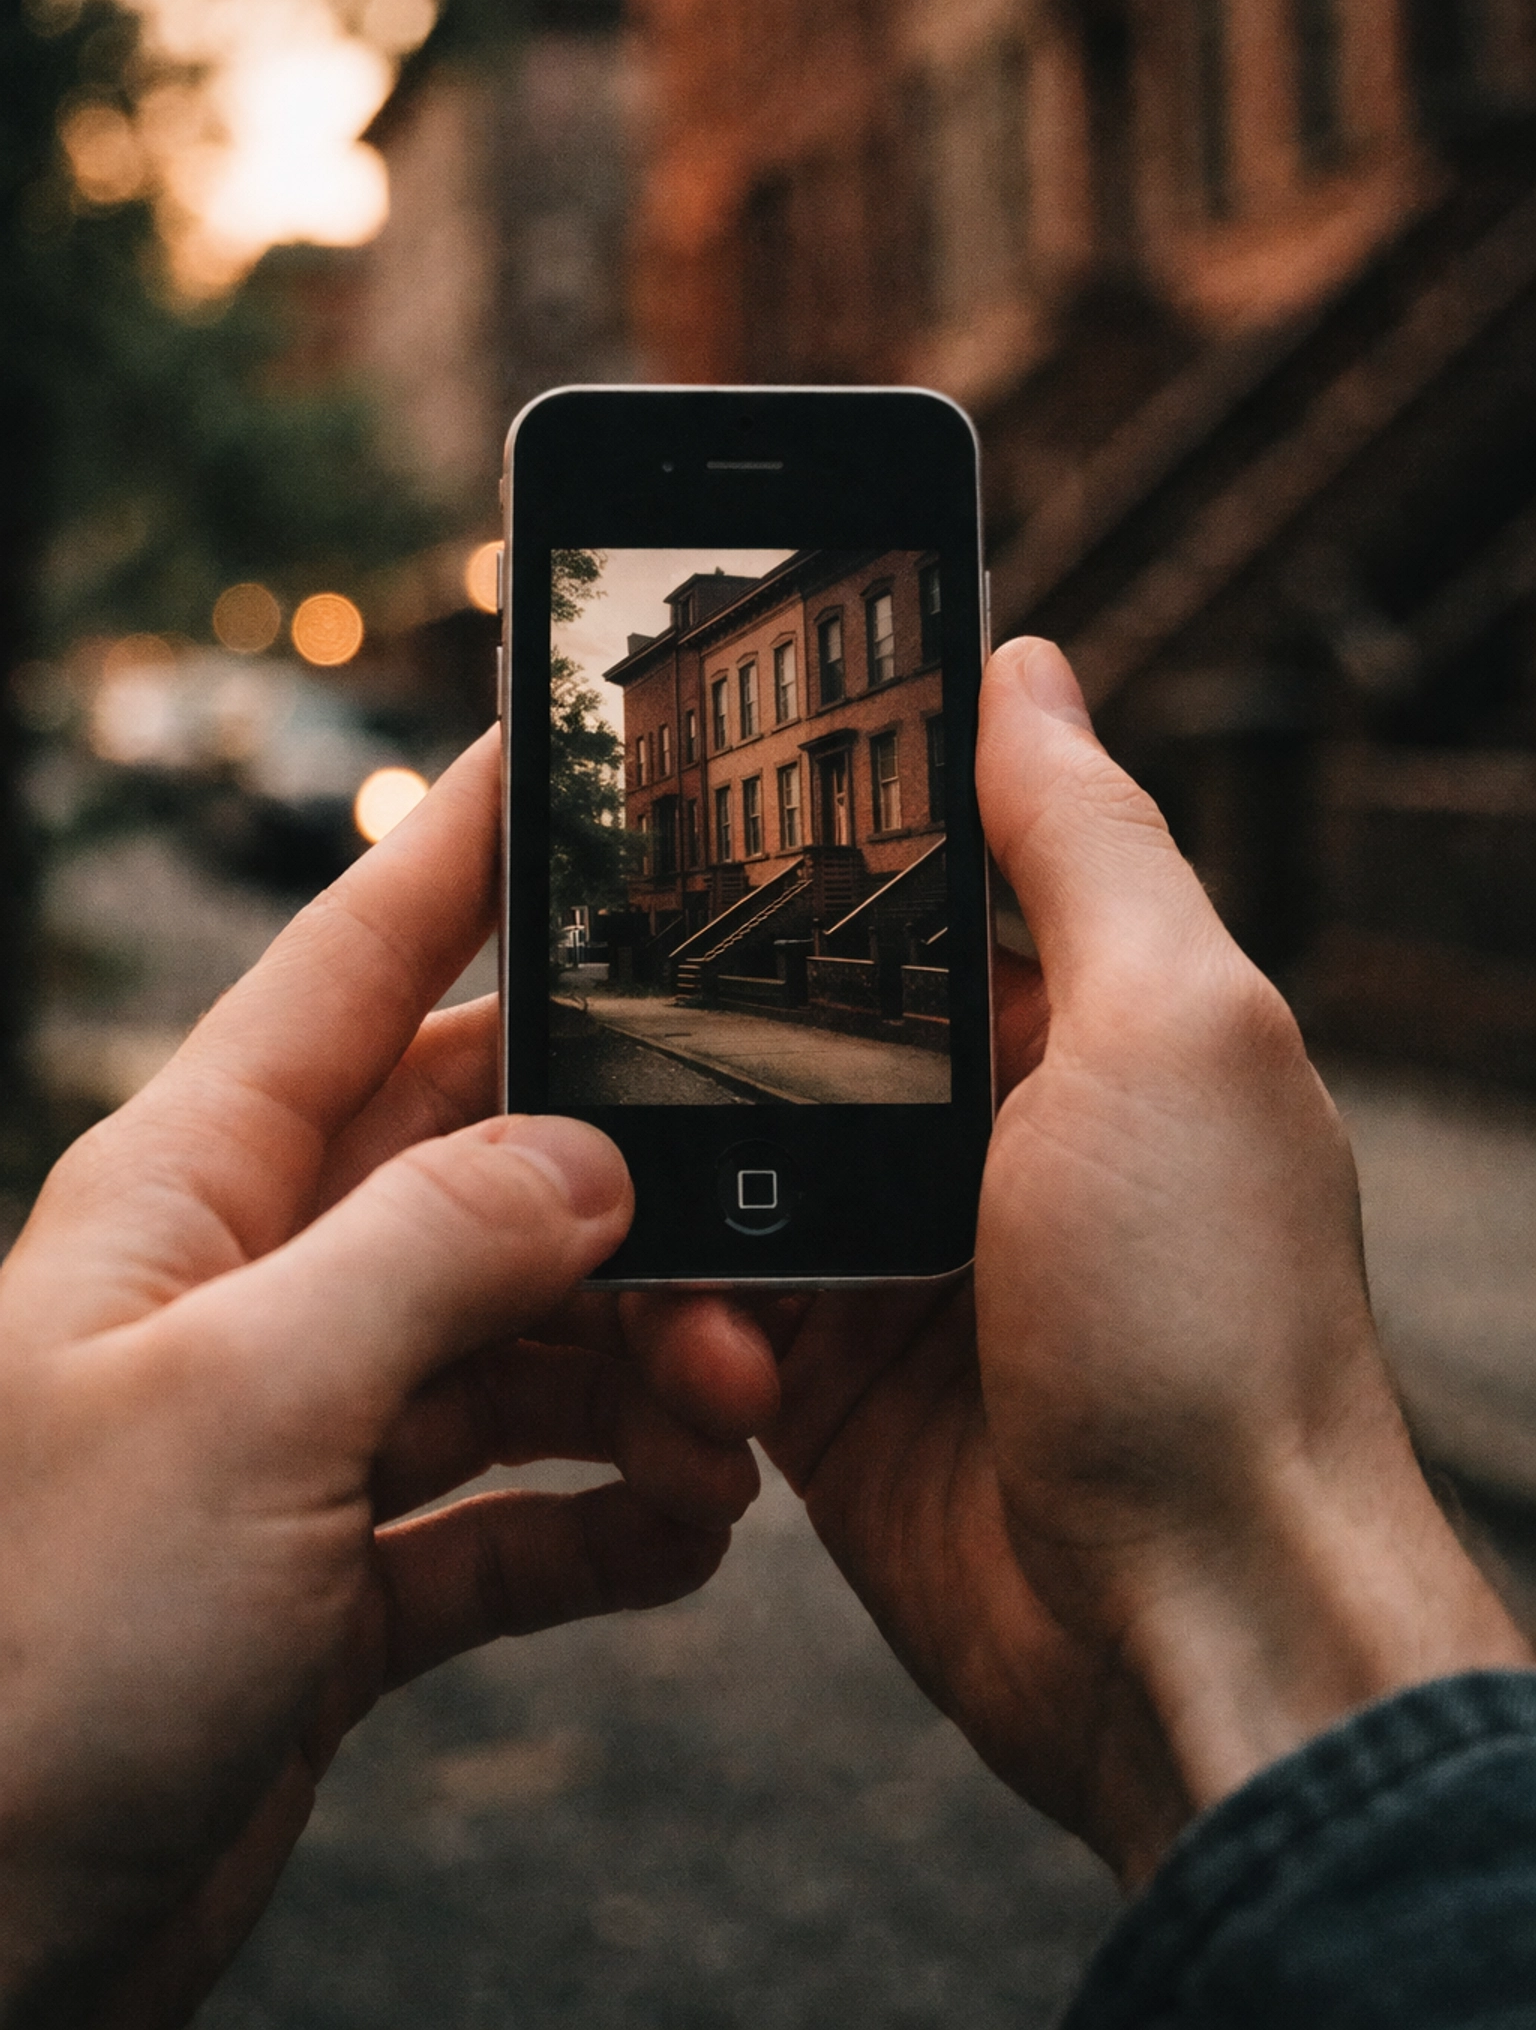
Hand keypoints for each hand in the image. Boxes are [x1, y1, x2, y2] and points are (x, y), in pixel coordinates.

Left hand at [0, 733, 764, 2029]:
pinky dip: (605, 1519)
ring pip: (519, 1344)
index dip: (460, 851)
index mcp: (188, 1198)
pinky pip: (514, 1508)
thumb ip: (430, 1253)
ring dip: (640, 1379)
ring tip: (730, 1438)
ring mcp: (300, 1435)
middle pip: (475, 1167)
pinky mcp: (344, 1574)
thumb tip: (587, 1160)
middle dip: (621, 1193)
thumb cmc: (35, 1658)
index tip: (560, 748)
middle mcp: (249, 1295)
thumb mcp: (242, 1411)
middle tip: (753, 1233)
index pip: (349, 969)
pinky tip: (681, 1540)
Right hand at [637, 640, 1530, 1884]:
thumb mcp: (1167, 1031)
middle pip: (777, 1028)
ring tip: (686, 1254)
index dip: (792, 847)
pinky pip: (698, 1313)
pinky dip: (676, 1330)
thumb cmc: (1214, 1328)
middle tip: (582, 1013)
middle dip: (687, 1034)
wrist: (1194, 1638)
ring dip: (673, 1205)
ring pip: (712, 1170)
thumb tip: (1022, 664)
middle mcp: (984, 1130)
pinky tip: (710, 1369)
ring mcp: (900, 1261)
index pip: (908, 887)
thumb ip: (1083, 843)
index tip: (662, 798)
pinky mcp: (829, 1386)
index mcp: (1078, 1024)